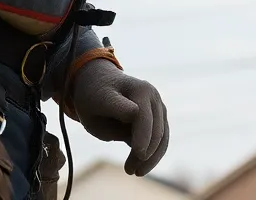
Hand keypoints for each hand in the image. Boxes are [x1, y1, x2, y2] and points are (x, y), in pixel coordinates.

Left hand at [68, 60, 168, 175]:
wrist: (99, 83)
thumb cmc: (93, 98)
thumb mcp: (93, 106)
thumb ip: (113, 113)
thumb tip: (137, 118)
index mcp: (135, 88)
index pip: (141, 115)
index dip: (142, 135)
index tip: (138, 152)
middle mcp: (151, 93)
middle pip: (155, 128)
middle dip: (145, 152)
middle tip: (129, 171)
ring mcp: (157, 104)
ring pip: (162, 135)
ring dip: (151, 157)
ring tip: (134, 172)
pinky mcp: (158, 115)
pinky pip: (162, 138)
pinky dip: (154, 154)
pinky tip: (140, 166)